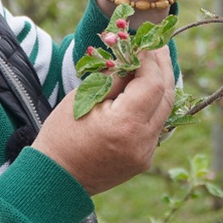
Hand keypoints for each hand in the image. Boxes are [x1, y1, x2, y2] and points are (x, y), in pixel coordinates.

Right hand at [31, 48, 174, 195]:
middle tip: (159, 46)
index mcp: (124, 124)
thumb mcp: (84, 98)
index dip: (150, 60)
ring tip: (157, 62)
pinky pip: (156, 126)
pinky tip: (148, 89)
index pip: (151, 83)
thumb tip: (134, 58)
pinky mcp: (144, 160)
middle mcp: (142, 140)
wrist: (57, 178)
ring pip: (165, 111)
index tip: (145, 43)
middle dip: (163, 68)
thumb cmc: (62, 134)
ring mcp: (146, 153)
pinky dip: (155, 104)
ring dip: (162, 85)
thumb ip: (114, 79)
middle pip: (165, 96)